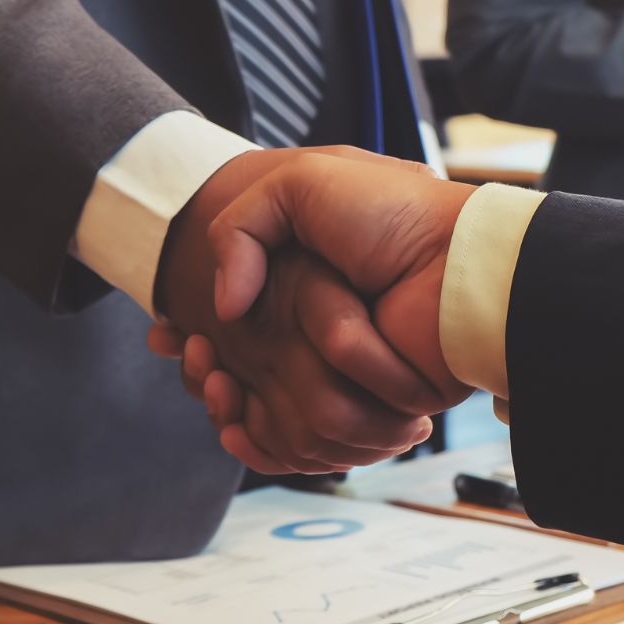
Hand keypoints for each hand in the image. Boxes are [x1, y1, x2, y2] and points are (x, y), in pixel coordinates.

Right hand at [151, 145, 450, 472]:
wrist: (455, 261)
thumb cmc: (392, 213)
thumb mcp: (302, 182)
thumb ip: (241, 226)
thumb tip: (224, 309)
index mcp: (306, 283)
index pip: (236, 331)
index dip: (197, 338)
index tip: (169, 338)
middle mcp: (323, 331)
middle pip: (244, 377)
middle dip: (207, 373)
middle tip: (194, 358)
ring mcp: (345, 374)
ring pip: (267, 413)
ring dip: (232, 404)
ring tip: (218, 382)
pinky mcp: (369, 409)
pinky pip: (304, 442)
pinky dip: (268, 438)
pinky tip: (237, 418)